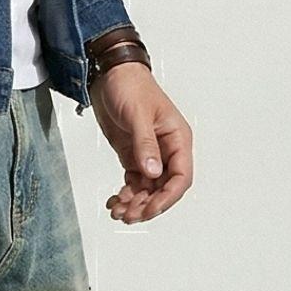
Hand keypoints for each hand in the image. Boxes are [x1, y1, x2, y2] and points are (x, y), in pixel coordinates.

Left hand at [91, 65, 191, 223]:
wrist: (109, 74)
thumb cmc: (130, 85)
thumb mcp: (138, 115)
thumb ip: (145, 144)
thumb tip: (152, 172)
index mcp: (177, 139)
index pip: (181, 177)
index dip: (167, 197)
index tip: (149, 209)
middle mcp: (167, 150)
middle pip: (164, 188)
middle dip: (148, 204)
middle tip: (128, 215)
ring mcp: (149, 154)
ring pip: (148, 189)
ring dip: (135, 203)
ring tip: (117, 211)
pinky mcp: (133, 155)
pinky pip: (134, 182)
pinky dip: (125, 194)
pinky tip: (114, 201)